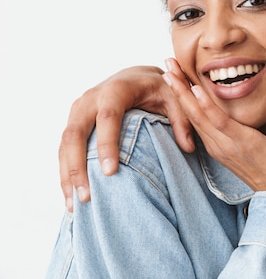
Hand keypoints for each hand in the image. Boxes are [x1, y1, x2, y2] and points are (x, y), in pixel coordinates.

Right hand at [59, 66, 193, 210]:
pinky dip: (65, 171)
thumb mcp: (174, 98)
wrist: (136, 75)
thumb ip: (182, 120)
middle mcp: (91, 97)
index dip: (107, 144)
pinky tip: (70, 195)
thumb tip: (189, 148)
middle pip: (75, 132)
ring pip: (64, 143)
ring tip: (75, 205)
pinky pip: (63, 147)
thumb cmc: (158, 88)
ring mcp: (78, 109)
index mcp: (116, 90)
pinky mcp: (73, 120)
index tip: (110, 173)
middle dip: (78, 167)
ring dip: (67, 174)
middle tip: (86, 197)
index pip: (108, 117)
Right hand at [163, 58, 265, 200]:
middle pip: (190, 113)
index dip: (182, 95)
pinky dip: (206, 104)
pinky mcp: (240, 142)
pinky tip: (196, 89)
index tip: (174, 75)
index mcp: (216, 145)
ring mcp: (225, 144)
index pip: (194, 116)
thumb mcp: (247, 148)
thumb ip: (236, 135)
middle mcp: (215, 144)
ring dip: (183, 91)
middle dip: (176, 88)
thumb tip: (235, 122)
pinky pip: (218, 121)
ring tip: (171, 72)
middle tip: (165, 66)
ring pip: (198, 114)